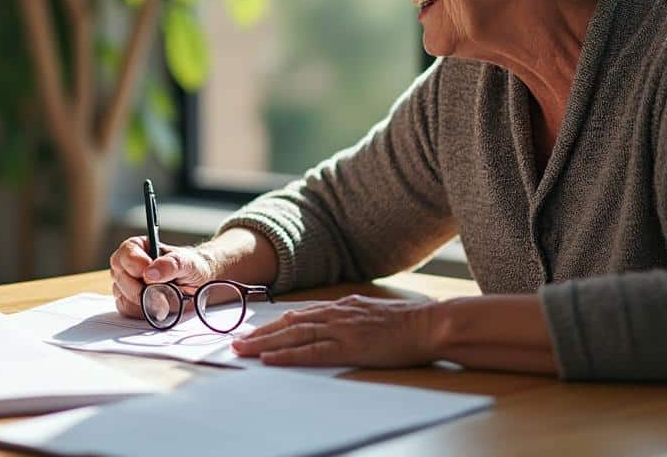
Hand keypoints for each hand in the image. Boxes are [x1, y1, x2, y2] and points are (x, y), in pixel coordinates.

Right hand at [108, 236, 214, 317]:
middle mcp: (128, 265)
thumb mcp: (186, 262)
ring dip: (145, 302)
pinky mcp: (130, 302)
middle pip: (121, 277)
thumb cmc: (191, 268)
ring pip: (123, 296)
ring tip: (165, 299)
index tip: (149, 275)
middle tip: (162, 293)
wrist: (198, 285)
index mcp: (138, 248)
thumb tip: (150, 273)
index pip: (126, 254)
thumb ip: (170, 264)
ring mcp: (127, 285)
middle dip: (142, 289)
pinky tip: (158, 306)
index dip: (136, 265)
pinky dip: (144, 311)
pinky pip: (129, 310)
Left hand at [231, 295, 439, 367]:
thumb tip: (334, 320)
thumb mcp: (373, 312)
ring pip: (293, 336)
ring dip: (265, 344)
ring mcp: (341, 330)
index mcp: (341, 307)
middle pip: (289, 324)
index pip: (299, 315)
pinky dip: (288, 356)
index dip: (274, 324)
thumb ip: (351, 316)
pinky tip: (270, 359)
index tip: (254, 331)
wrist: (430, 323)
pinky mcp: (349, 346)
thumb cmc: (407, 322)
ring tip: (243, 351)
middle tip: (236, 343)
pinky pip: (312, 352)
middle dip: (260, 334)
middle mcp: (336, 314)